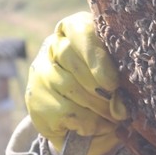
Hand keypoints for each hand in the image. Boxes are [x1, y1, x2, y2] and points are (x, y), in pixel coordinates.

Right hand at [26, 12, 127, 154]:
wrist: (78, 116)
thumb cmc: (104, 85)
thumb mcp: (115, 73)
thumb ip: (119, 82)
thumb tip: (120, 107)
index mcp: (75, 29)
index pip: (80, 31)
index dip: (96, 56)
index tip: (112, 82)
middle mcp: (52, 46)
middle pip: (74, 62)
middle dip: (101, 89)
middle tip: (120, 106)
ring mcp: (40, 72)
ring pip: (71, 88)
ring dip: (98, 108)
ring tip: (113, 117)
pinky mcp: (35, 100)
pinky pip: (66, 111)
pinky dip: (88, 123)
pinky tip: (96, 126)